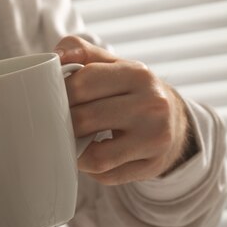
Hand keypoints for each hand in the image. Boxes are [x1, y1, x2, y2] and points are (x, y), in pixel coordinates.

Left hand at [55, 36, 191, 184]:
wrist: (174, 119)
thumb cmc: (131, 90)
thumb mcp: (112, 64)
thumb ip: (81, 51)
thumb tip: (56, 55)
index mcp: (137, 74)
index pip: (82, 83)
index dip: (59, 93)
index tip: (52, 98)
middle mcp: (152, 105)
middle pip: (85, 119)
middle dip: (64, 122)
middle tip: (57, 122)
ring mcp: (155, 138)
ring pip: (96, 155)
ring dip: (76, 150)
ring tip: (73, 139)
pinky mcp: (153, 165)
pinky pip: (107, 175)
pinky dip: (91, 168)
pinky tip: (92, 155)